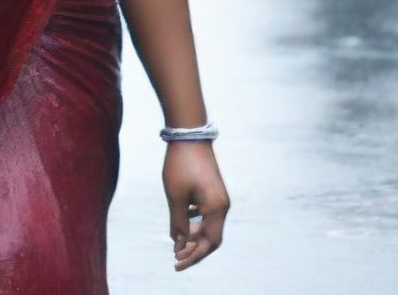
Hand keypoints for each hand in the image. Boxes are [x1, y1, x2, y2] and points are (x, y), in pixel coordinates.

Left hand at [163, 141, 229, 270]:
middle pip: (212, 237)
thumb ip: (178, 222)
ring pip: (209, 225)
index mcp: (216, 209)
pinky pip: (207, 213)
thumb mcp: (175, 195)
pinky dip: (196, 221)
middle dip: (195, 249)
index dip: (193, 256)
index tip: (176, 263)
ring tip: (178, 242)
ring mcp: (220, 197)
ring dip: (195, 235)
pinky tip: (183, 219)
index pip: (209, 243)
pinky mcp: (214, 189)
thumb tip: (178, 243)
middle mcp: (222, 205)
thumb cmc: (180, 164)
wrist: (189, 134)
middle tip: (176, 257)